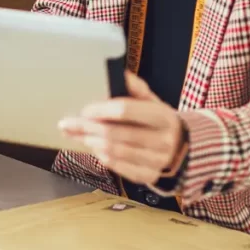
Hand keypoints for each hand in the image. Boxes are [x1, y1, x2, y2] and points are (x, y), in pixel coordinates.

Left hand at [58, 72, 185, 186]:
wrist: (182, 148)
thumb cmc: (157, 120)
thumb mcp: (151, 100)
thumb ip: (135, 87)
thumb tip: (118, 72)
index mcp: (162, 115)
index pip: (125, 110)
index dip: (101, 109)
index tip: (84, 110)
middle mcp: (162, 140)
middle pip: (114, 133)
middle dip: (86, 127)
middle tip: (67, 123)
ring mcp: (156, 161)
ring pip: (113, 151)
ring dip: (89, 141)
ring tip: (75, 134)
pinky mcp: (148, 176)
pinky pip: (117, 167)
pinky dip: (101, 156)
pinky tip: (92, 147)